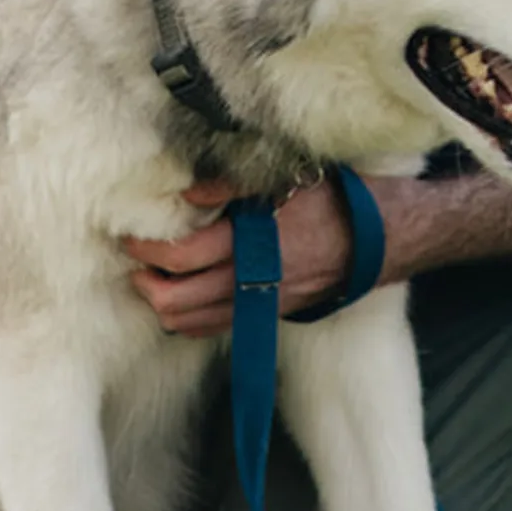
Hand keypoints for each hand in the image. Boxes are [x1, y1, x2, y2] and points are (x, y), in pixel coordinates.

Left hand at [124, 179, 357, 338]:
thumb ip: (231, 189)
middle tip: (138, 261)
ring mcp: (261, 304)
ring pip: (190, 323)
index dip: (147, 248)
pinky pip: (216, 329)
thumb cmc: (334, 201)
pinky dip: (190, 319)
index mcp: (252, 244)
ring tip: (157, 279)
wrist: (379, 240)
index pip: (180, 256)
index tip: (132, 236)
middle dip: (146, 282)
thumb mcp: (287, 180)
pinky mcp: (269, 315)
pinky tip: (187, 297)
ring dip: (164, 304)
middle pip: (175, 301)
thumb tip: (187, 195)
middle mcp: (252, 281)